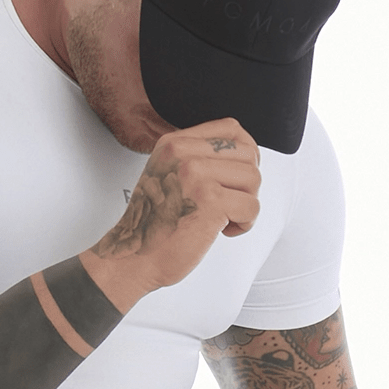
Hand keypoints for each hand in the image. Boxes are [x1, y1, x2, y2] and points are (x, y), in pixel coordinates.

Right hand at [80, 118, 260, 312]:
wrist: (134, 258)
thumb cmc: (153, 226)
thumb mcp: (168, 175)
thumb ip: (198, 159)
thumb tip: (242, 155)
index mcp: (174, 144)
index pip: (230, 129)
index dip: (245, 153)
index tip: (236, 176)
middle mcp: (183, 155)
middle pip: (247, 154)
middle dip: (247, 183)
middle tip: (229, 203)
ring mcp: (196, 176)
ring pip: (253, 179)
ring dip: (246, 204)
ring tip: (224, 217)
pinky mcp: (210, 202)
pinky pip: (251, 207)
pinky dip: (244, 224)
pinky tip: (222, 230)